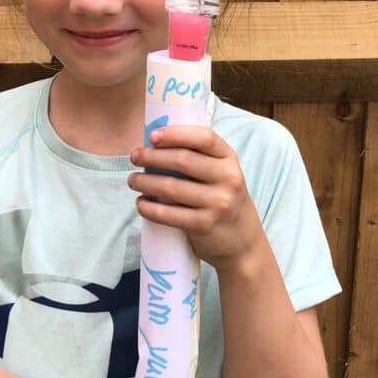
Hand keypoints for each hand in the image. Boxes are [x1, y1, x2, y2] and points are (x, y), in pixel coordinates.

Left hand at [128, 125, 263, 271]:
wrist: (244, 244)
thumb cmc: (224, 201)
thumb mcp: (223, 174)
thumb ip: (200, 159)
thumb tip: (156, 145)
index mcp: (230, 160)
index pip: (204, 138)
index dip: (175, 134)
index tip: (152, 136)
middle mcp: (227, 179)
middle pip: (182, 160)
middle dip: (151, 156)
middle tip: (135, 157)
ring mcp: (217, 203)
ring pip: (170, 187)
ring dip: (144, 181)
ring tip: (132, 180)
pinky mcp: (204, 225)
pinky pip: (167, 214)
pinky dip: (148, 208)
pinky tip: (141, 203)